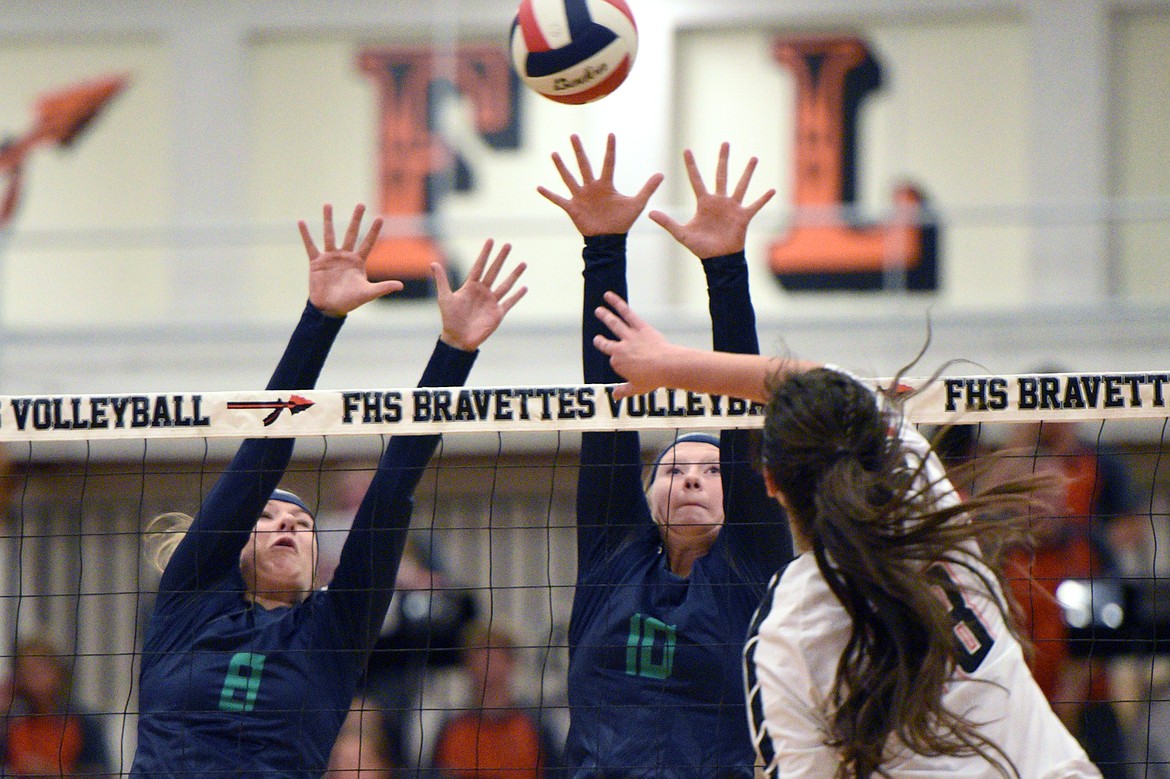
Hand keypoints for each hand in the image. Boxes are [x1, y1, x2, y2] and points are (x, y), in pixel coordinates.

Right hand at [299, 203, 403, 316]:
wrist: (329, 308)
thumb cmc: (349, 301)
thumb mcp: (367, 294)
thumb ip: (383, 288)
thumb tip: (401, 286)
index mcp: (358, 262)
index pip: (368, 243)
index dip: (373, 231)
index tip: (380, 218)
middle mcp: (345, 256)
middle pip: (351, 233)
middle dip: (356, 219)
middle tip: (361, 204)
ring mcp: (330, 257)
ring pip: (329, 234)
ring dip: (328, 220)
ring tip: (327, 204)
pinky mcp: (317, 262)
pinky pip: (310, 246)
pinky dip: (306, 235)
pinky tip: (301, 222)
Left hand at [435, 239, 527, 351]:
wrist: (458, 339)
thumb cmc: (450, 319)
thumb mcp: (444, 298)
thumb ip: (442, 280)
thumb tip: (433, 263)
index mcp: (470, 286)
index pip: (479, 266)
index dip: (485, 254)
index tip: (491, 240)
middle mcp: (483, 291)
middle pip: (494, 271)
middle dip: (501, 258)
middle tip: (508, 245)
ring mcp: (491, 302)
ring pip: (505, 285)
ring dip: (514, 275)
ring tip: (523, 263)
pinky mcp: (497, 313)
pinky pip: (509, 302)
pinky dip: (517, 296)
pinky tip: (524, 287)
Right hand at [537, 133, 662, 235]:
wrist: (609, 239)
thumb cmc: (622, 222)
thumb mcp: (637, 203)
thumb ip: (647, 188)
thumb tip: (662, 174)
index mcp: (606, 185)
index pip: (609, 163)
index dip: (610, 149)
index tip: (611, 133)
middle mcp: (592, 187)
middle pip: (584, 165)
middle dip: (579, 151)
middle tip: (573, 135)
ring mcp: (581, 197)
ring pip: (569, 178)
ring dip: (561, 167)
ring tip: (554, 154)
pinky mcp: (572, 208)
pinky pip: (558, 200)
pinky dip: (549, 195)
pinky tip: (539, 187)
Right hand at [592, 291, 678, 398]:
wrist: (668, 366)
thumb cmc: (653, 379)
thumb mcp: (636, 388)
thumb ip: (623, 391)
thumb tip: (614, 396)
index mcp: (618, 363)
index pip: (614, 361)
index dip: (620, 364)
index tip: (627, 366)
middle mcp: (620, 348)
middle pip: (606, 343)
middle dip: (601, 341)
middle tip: (597, 338)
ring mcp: (629, 336)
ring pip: (614, 324)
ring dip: (605, 316)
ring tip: (598, 310)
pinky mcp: (640, 326)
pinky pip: (627, 313)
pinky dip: (617, 304)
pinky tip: (608, 296)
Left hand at [650, 142, 774, 257]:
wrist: (718, 260)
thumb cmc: (701, 247)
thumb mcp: (682, 234)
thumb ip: (667, 223)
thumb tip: (650, 213)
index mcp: (704, 203)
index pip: (696, 180)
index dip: (691, 166)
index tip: (687, 150)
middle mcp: (719, 201)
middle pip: (721, 175)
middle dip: (722, 159)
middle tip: (725, 143)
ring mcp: (732, 207)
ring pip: (740, 185)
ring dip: (747, 172)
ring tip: (753, 158)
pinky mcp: (743, 217)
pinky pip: (755, 205)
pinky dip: (763, 199)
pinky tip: (772, 190)